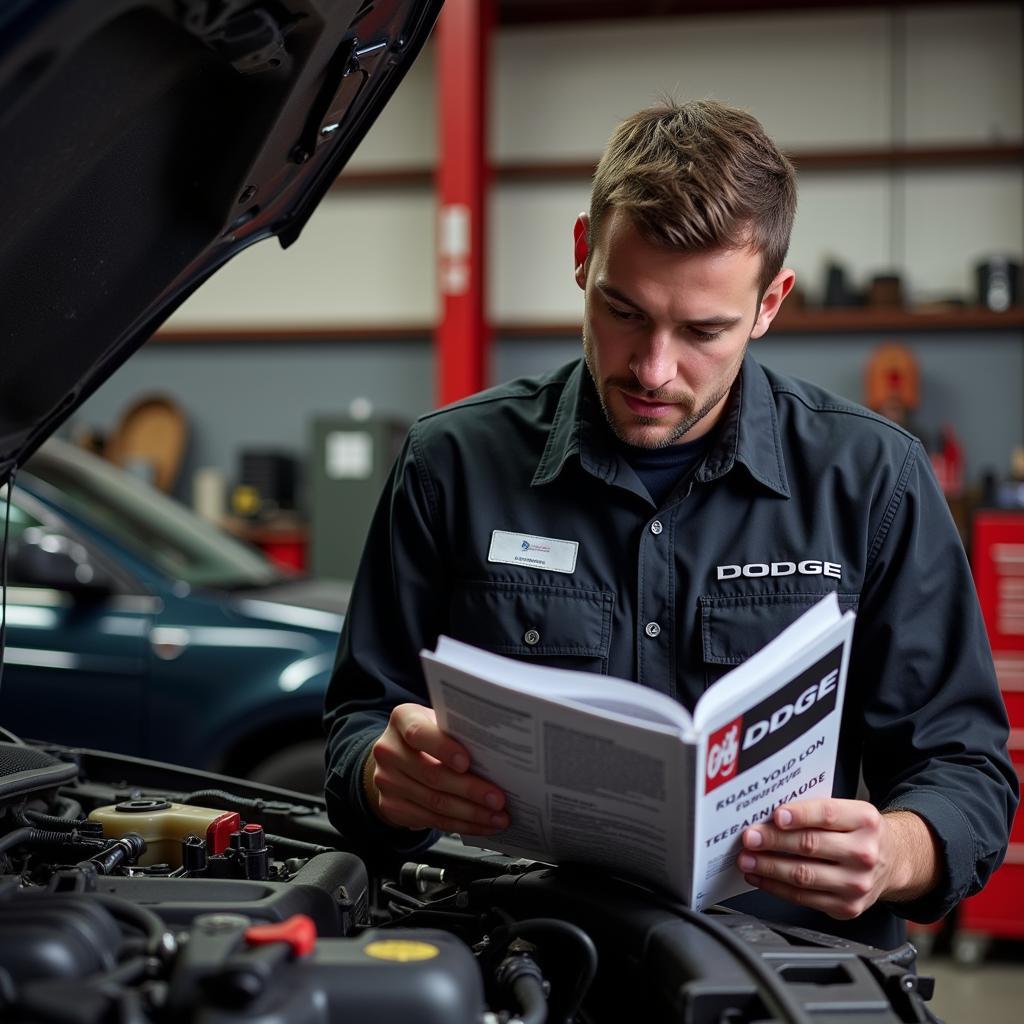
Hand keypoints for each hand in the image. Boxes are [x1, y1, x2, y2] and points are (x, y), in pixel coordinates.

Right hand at [364, 703, 508, 834]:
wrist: (396, 757)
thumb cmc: (429, 735)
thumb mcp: (438, 723)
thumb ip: (458, 732)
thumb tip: (498, 754)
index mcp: (403, 719)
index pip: (419, 733)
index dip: (443, 749)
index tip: (467, 763)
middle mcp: (389, 750)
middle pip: (432, 775)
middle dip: (470, 790)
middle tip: (498, 799)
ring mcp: (386, 781)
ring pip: (434, 803)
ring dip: (471, 814)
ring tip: (498, 817)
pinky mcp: (391, 807)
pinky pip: (431, 820)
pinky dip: (461, 825)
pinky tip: (481, 825)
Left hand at [737, 799, 938, 919]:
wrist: (892, 861)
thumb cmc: (859, 832)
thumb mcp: (848, 811)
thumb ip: (814, 810)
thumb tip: (770, 816)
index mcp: (864, 820)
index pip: (827, 814)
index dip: (799, 815)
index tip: (775, 816)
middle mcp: (864, 852)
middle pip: (810, 845)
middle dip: (773, 841)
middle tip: (749, 838)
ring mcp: (857, 884)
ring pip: (803, 875)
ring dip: (768, 867)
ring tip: (746, 859)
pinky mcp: (847, 907)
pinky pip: (803, 898)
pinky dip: (776, 887)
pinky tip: (760, 877)